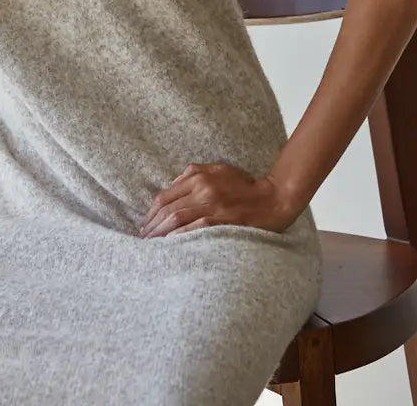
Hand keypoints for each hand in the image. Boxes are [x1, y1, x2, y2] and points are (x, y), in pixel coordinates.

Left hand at [138, 161, 296, 237]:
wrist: (274, 198)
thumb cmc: (246, 185)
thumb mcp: (219, 169)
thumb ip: (194, 173)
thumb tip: (173, 184)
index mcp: (199, 177)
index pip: (165, 196)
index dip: (151, 212)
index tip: (145, 224)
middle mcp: (202, 189)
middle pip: (167, 209)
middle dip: (151, 225)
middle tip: (143, 239)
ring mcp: (211, 205)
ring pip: (176, 219)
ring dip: (160, 234)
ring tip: (151, 246)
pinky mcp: (221, 221)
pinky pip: (193, 230)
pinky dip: (178, 238)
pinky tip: (169, 246)